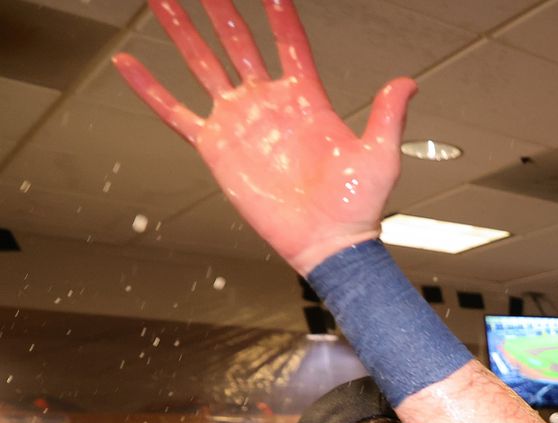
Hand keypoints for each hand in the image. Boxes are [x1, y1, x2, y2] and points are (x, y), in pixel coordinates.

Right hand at [114, 0, 413, 274]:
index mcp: (306, 99)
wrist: (329, 242)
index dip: (281, 16)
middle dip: (220, 9)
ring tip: (162, 0)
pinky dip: (150, 88)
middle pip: (237, 42)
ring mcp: (240, 121)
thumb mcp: (380, 155)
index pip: (289, 44)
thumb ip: (388, 115)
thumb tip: (408, 82)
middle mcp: (269, 103)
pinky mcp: (216, 147)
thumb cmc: (358, 205)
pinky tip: (128, 63)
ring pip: (203, 64)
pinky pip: (174, 113)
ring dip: (182, 31)